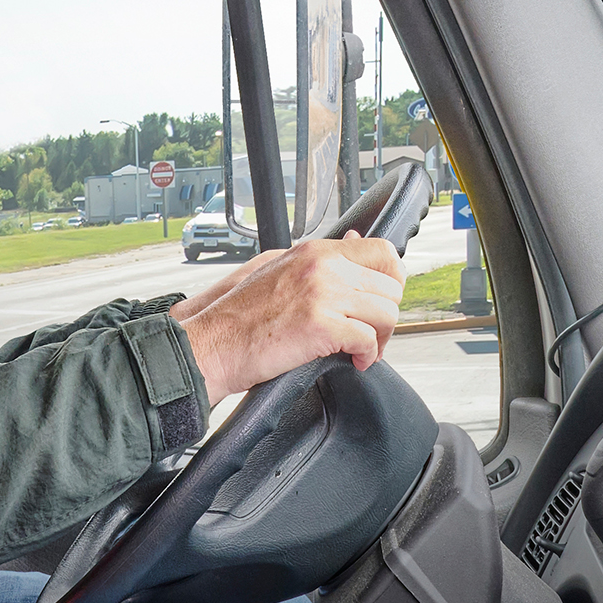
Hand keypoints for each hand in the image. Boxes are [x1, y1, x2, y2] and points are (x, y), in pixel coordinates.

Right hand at [177, 233, 406, 404]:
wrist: (210, 344)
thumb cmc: (237, 315)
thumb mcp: (277, 268)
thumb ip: (318, 258)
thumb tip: (353, 240)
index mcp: (314, 251)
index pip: (381, 250)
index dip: (391, 279)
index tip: (382, 300)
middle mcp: (323, 266)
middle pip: (391, 285)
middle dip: (386, 314)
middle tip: (371, 333)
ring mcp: (323, 294)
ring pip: (387, 313)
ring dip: (381, 338)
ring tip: (362, 350)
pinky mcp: (321, 327)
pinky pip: (368, 340)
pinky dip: (367, 356)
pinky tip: (354, 362)